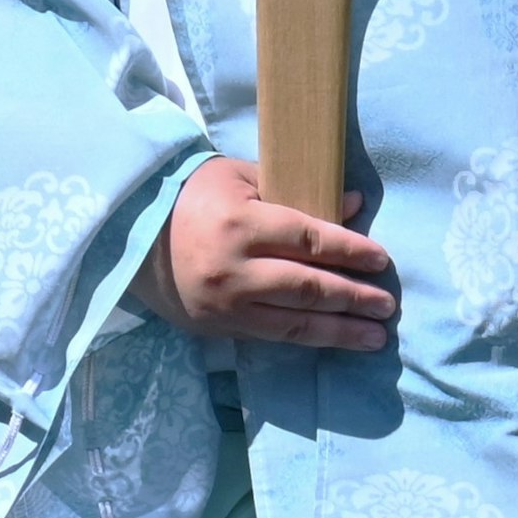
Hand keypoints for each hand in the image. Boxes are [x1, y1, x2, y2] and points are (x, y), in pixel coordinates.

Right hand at [130, 158, 395, 350]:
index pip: (309, 240)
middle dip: (354, 298)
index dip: (351, 252)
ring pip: (295, 323)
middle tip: (388, 305)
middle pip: (308, 288)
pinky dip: (308, 338)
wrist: (129, 235)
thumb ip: (300, 192)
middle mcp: (235, 271)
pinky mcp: (218, 329)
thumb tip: (356, 207)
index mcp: (241, 226)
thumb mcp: (241, 179)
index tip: (381, 260)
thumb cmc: (191, 196)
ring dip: (341, 331)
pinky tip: (334, 339)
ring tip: (375, 337)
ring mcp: (226, 306)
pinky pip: (273, 336)